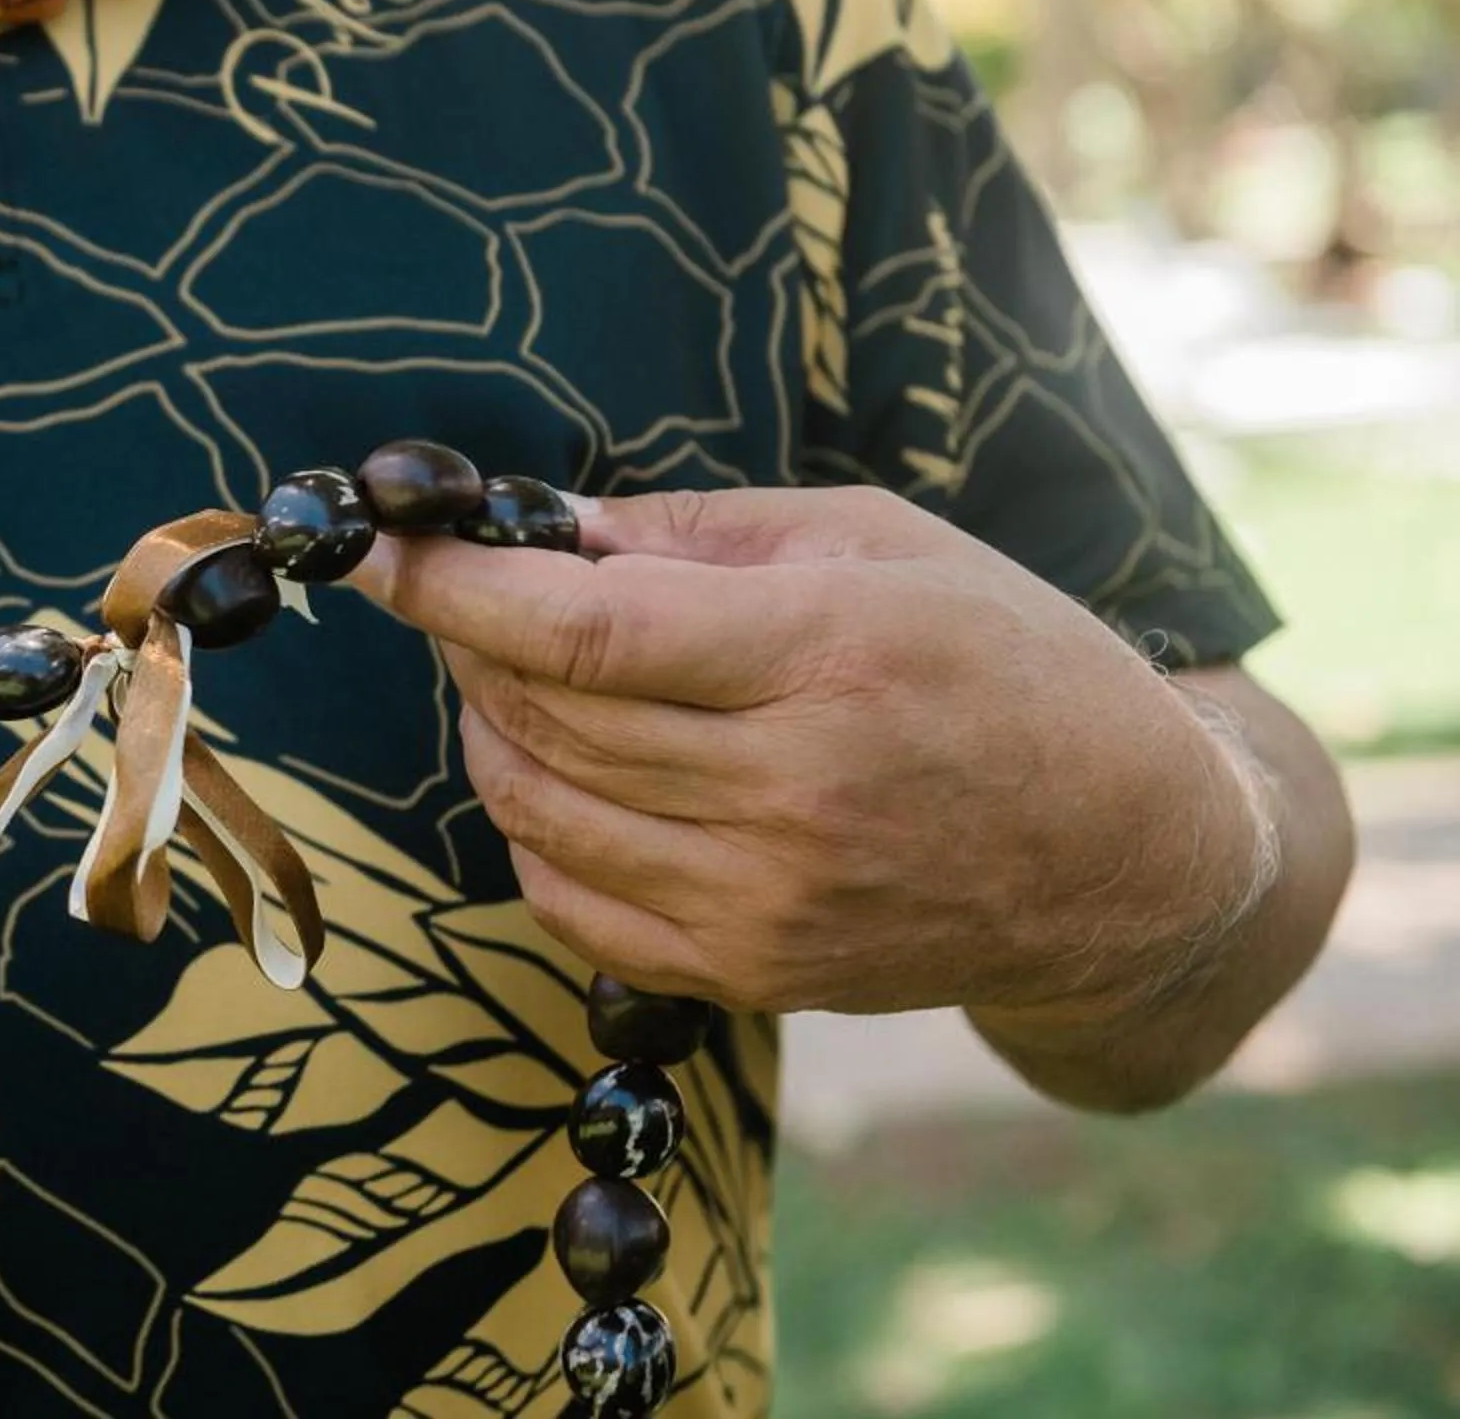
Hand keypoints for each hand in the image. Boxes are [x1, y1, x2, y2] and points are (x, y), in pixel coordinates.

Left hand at [355, 486, 1267, 1020]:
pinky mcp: (758, 973)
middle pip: (546, 713)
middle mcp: (793, 790)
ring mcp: (771, 899)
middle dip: (471, 642)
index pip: (581, 629)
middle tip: (470, 593)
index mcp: (828, 655)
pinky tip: (569, 773)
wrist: (1130, 857)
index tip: (370, 547)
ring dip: (492, 729)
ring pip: (541, 807)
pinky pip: (573, 905)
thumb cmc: (1010, 661)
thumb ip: (704, 531)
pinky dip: (535, 830)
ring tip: (523, 675)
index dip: (452, 586)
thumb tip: (552, 528)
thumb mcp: (882, 541)